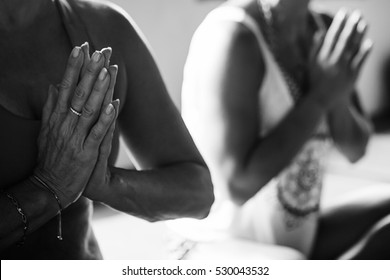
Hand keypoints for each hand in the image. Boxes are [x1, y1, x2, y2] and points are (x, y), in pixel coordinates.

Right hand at [34, 46, 116, 207]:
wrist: (50, 188)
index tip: (81, 48)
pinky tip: (113, 104)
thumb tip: (52, 85)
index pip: (64, 86)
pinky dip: (105, 119)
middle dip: (89, 71)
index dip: (73, 67)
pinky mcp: (86, 153)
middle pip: (78, 93)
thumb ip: (49, 108)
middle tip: (100, 51)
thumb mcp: (44, 131)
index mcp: (55, 118)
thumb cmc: (50, 158)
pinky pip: (97, 133)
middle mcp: (64, 125)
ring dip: (98, 89)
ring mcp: (75, 139)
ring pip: (88, 110)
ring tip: (107, 70)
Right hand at [309, 9, 371, 108]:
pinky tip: (369, 42)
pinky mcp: (352, 76)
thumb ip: (314, 48)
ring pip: (353, 48)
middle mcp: (333, 60)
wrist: (321, 100)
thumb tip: (319, 33)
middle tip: (357, 13)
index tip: (343, 12)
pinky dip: (364, 51)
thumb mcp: (310, 64)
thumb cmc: (314, 81)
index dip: (338, 23)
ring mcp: (343, 68)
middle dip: (351, 24)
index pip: (332, 35)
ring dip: (360, 34)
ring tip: (364, 23)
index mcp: (322, 56)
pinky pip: (360, 61)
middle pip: (344, 39)